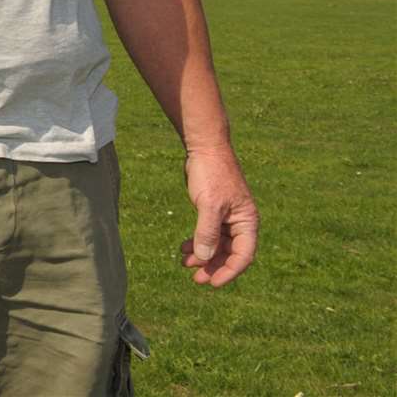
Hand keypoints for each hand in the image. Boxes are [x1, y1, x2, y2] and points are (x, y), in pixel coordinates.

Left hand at [180, 147, 258, 286]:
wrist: (204, 148)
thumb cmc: (211, 174)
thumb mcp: (208, 205)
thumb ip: (207, 232)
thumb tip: (205, 258)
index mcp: (247, 221)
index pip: (243, 255)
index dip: (229, 271)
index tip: (212, 283)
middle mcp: (241, 221)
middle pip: (230, 253)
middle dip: (213, 266)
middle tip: (196, 279)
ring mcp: (228, 216)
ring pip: (218, 244)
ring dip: (203, 255)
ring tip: (184, 263)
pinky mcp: (214, 210)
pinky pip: (209, 233)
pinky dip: (197, 242)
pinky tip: (184, 248)